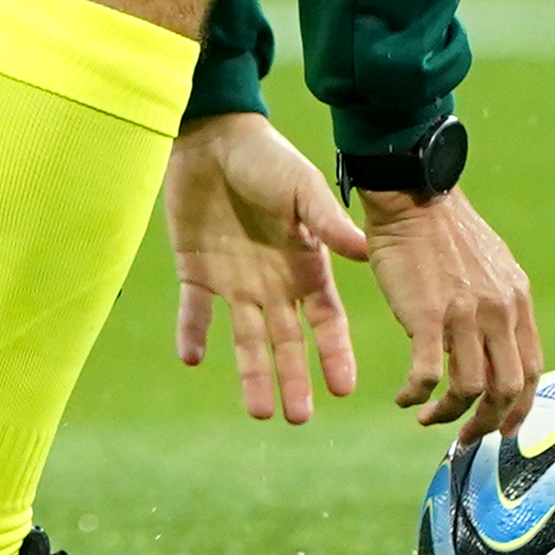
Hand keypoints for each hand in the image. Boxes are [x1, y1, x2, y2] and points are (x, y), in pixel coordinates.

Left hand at [163, 109, 369, 425]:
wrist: (212, 135)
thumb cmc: (266, 157)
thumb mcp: (301, 188)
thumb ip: (327, 222)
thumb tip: (363, 251)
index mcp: (304, 266)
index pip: (325, 321)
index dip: (334, 355)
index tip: (343, 390)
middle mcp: (273, 282)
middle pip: (286, 341)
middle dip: (293, 379)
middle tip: (297, 418)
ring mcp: (234, 280)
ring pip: (245, 338)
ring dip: (251, 373)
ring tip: (260, 413)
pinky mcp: (195, 270)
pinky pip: (193, 310)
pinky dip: (192, 333)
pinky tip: (191, 358)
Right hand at [359, 181, 542, 437]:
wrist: (412, 193)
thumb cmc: (442, 229)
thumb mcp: (489, 265)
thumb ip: (498, 303)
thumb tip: (495, 340)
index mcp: (516, 301)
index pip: (532, 371)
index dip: (519, 408)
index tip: (502, 427)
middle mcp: (499, 311)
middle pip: (508, 389)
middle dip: (488, 423)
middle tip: (466, 436)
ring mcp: (466, 314)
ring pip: (470, 389)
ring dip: (448, 415)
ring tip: (426, 416)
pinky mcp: (428, 315)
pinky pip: (429, 375)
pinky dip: (416, 395)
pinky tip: (404, 397)